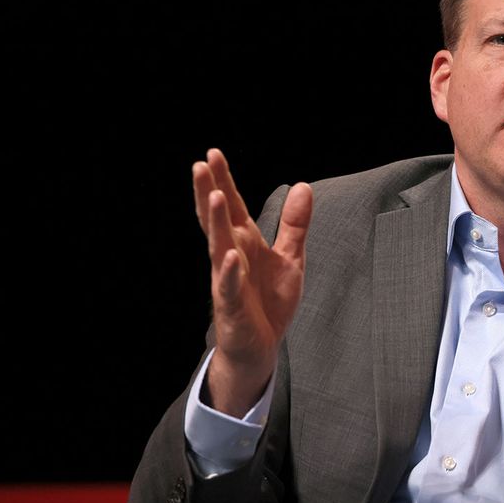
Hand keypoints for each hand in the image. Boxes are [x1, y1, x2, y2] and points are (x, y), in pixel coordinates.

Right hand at [193, 148, 312, 417]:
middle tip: (200, 164)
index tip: (213, 154)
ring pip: (218, 247)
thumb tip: (303, 186)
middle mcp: (231, 256)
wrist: (260, 348)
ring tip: (215, 197)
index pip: (233, 207)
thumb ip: (294, 224)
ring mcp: (228, 280)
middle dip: (210, 192)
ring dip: (216, 223)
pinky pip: (228, 287)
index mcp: (244, 243)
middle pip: (218, 220)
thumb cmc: (269, 301)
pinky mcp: (231, 306)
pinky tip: (229, 256)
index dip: (224, 181)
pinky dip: (228, 272)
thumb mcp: (290, 257)